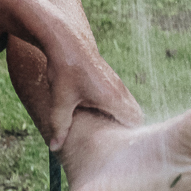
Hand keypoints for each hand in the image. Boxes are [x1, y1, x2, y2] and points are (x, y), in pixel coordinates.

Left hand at [44, 22, 143, 149]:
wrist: (67, 39)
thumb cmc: (65, 68)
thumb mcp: (61, 100)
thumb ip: (59, 126)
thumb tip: (55, 147)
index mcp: (113, 99)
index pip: (135, 124)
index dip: (129, 139)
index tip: (117, 151)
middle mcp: (120, 92)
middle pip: (135, 117)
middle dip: (126, 131)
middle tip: (112, 146)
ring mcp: (117, 84)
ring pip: (128, 108)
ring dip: (120, 120)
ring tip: (105, 133)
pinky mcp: (111, 80)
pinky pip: (120, 100)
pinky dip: (114, 110)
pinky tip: (97, 116)